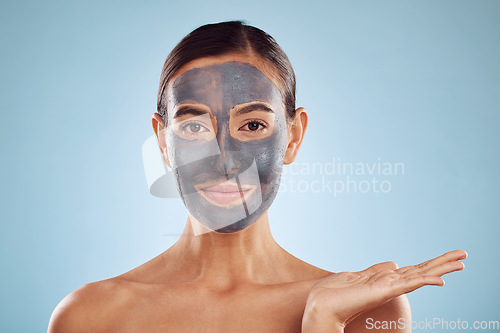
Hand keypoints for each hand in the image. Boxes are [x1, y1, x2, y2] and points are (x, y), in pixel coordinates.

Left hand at [302, 249, 466, 331]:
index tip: (450, 257)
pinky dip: (424, 282)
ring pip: (420, 276)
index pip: (414, 270)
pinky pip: (408, 285)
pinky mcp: (383, 291)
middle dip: (443, 263)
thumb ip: (376, 270)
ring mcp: (389, 289)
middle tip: (464, 255)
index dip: (431, 264)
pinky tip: (440, 280)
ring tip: (461, 262)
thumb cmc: (335, 293)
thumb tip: (394, 263)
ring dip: (441, 268)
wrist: (321, 305)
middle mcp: (390, 285)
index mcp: (385, 280)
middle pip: (422, 271)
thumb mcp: (357, 276)